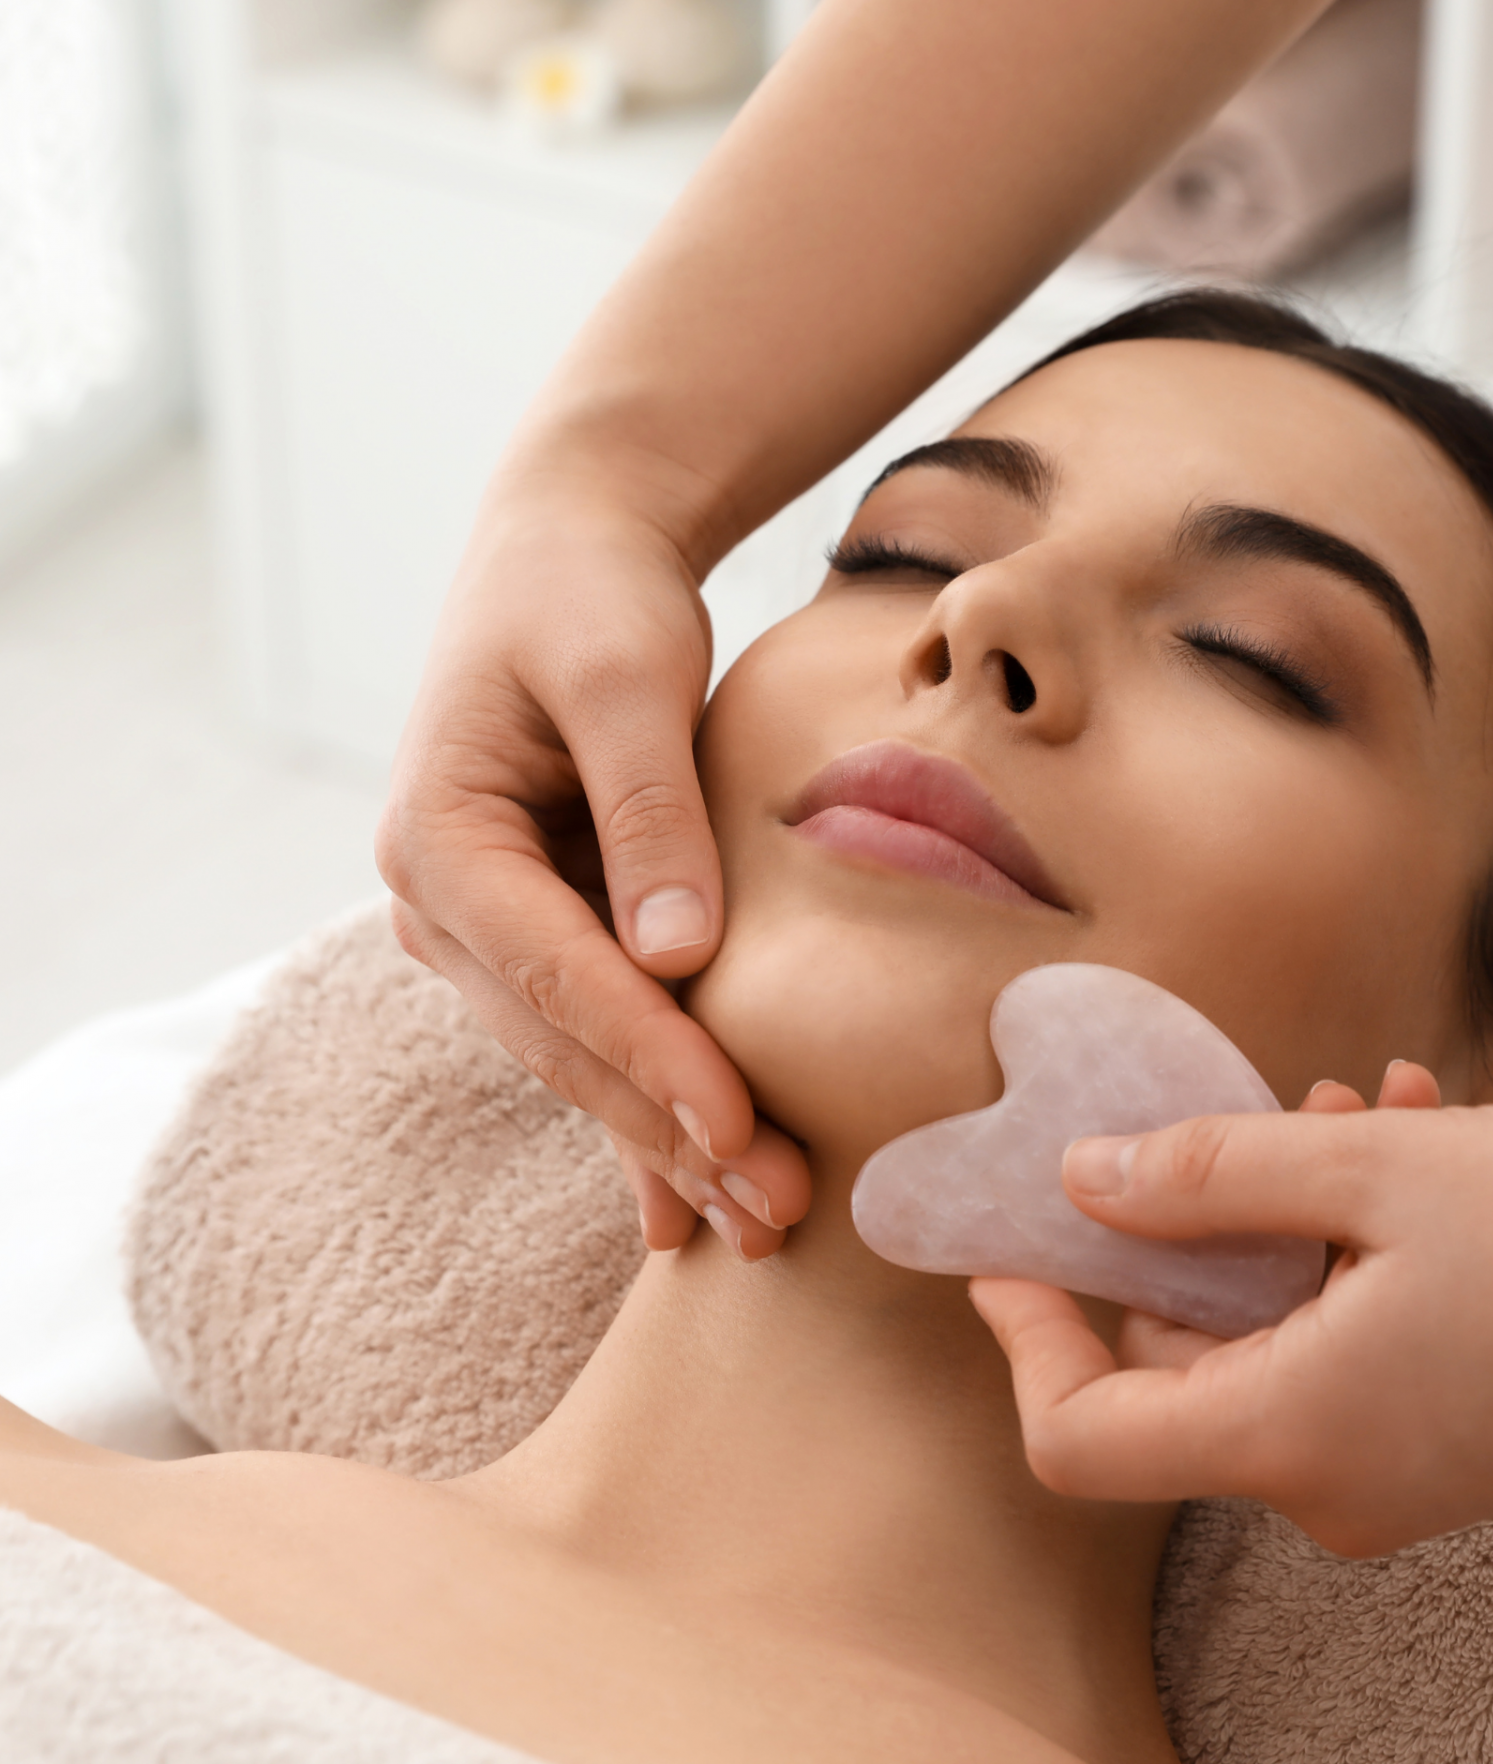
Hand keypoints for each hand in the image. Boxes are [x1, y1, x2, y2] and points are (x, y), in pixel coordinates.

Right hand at [377, 467, 809, 1256]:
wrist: (572, 548)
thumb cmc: (594, 593)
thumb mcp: (625, 677)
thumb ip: (648, 810)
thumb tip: (680, 959)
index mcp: (441, 839)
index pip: (554, 974)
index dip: (650, 1056)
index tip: (735, 1127)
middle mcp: (443, 900)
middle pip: (565, 1041)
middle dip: (669, 1128)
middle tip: (772, 1213)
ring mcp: (486, 925)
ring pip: (580, 1056)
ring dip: (666, 1138)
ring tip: (758, 1223)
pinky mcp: (541, 928)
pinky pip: (593, 1033)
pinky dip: (644, 1108)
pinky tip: (684, 1200)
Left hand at [972, 1067, 1492, 1555]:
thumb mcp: (1371, 1173)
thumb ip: (1204, 1176)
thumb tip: (1082, 1181)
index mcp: (1290, 1438)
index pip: (1082, 1434)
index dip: (1025, 1336)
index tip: (1009, 1244)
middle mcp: (1331, 1484)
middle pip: (1182, 1358)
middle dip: (1199, 1220)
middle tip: (1263, 1111)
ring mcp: (1396, 1473)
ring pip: (1276, 1329)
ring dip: (1294, 1212)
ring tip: (1370, 1109)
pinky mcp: (1450, 1443)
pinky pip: (1350, 1343)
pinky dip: (1356, 1250)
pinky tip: (1419, 1144)